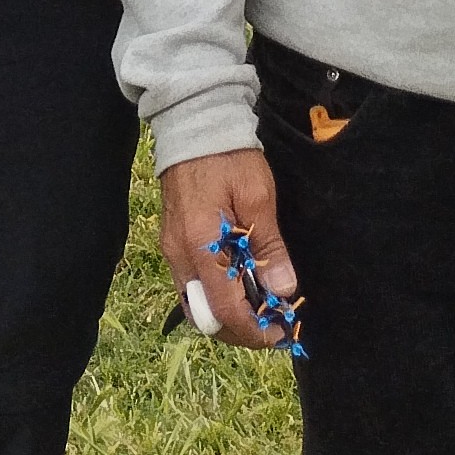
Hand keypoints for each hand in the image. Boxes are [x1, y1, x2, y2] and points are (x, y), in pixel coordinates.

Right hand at [157, 145, 297, 348]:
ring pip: (195, 305)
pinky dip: (215, 296)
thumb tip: (283, 289)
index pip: (224, 310)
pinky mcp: (172, 242)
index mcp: (200, 244)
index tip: (280, 332)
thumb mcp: (259, 196)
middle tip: (272, 324)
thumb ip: (269, 246)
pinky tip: (239, 286)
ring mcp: (171, 249)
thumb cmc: (229, 156)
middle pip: (204, 318)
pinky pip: (191, 286)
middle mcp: (179, 255)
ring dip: (227, 315)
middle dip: (239, 331)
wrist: (194, 122)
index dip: (253, 330)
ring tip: (260, 307)